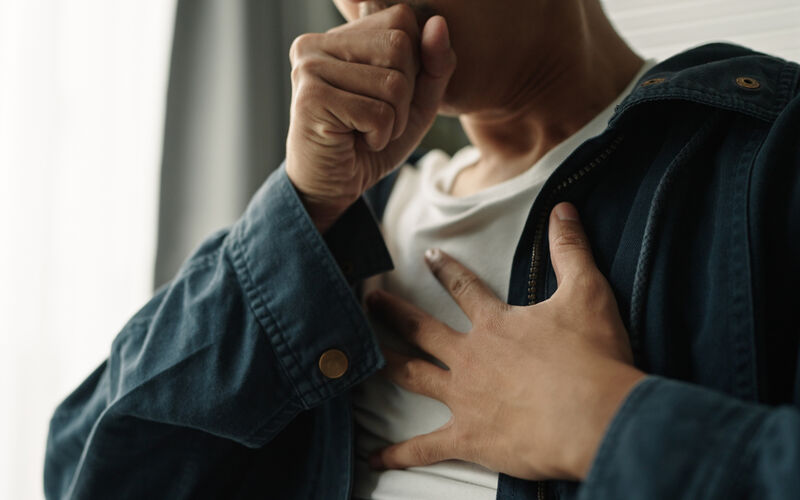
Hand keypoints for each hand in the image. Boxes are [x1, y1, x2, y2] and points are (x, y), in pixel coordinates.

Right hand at [286, 5, 456, 231]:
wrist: (333, 187)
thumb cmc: (371, 142)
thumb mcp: (416, 102)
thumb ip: (434, 64)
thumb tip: (438, 23)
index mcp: (339, 36)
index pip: (402, 18)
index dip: (413, 62)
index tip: (387, 95)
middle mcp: (316, 43)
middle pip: (400, 44)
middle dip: (405, 93)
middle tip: (377, 118)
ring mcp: (309, 68)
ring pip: (393, 82)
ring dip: (393, 120)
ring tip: (366, 131)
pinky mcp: (311, 98)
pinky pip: (378, 112)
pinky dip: (379, 136)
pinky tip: (356, 141)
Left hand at [365, 202, 645, 479]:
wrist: (595, 417)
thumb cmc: (592, 357)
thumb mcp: (587, 293)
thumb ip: (570, 249)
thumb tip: (563, 208)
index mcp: (495, 324)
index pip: (463, 288)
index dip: (444, 269)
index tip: (425, 255)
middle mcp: (470, 357)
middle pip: (421, 329)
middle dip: (393, 313)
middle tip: (367, 300)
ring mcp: (464, 398)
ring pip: (413, 376)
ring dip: (386, 364)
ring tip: (360, 358)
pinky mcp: (468, 438)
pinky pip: (424, 448)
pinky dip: (398, 454)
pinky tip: (373, 459)